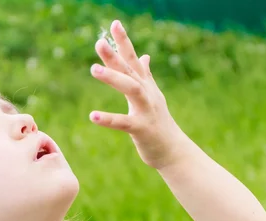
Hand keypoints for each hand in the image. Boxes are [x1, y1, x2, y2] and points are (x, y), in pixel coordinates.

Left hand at [90, 20, 186, 168]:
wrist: (173, 151)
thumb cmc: (159, 124)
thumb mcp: (152, 96)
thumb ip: (145, 75)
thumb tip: (145, 56)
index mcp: (146, 86)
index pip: (133, 60)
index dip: (124, 42)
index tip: (114, 24)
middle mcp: (147, 94)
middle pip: (130, 70)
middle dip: (115, 55)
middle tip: (99, 42)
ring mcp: (146, 110)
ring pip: (131, 89)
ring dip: (113, 78)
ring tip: (94, 69)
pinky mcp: (142, 129)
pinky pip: (124, 122)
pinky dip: (108, 119)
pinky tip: (92, 116)